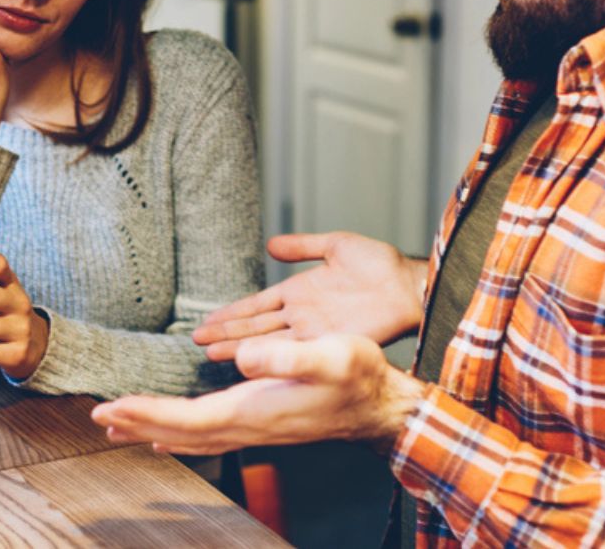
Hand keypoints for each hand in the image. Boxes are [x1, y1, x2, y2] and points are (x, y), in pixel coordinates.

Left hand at [91, 334, 425, 455]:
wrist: (383, 406)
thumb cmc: (360, 376)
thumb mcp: (330, 354)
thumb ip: (286, 356)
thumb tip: (243, 357)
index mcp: (255, 410)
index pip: (187, 419)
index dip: (146, 413)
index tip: (110, 407)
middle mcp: (249, 426)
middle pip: (181, 433)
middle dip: (138, 423)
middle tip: (97, 417)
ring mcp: (256, 430)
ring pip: (193, 438)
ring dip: (154, 430)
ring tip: (121, 426)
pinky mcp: (263, 425)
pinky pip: (210, 436)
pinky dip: (182, 435)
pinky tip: (171, 434)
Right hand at [192, 232, 426, 360]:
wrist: (407, 286)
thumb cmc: (379, 265)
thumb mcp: (336, 246)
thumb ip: (303, 246)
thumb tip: (272, 244)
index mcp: (299, 292)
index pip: (257, 305)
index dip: (232, 313)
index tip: (207, 320)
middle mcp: (301, 315)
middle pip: (255, 326)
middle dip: (225, 333)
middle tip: (196, 340)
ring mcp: (312, 331)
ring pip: (267, 340)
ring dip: (239, 346)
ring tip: (210, 352)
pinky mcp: (327, 342)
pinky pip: (291, 350)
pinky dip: (268, 356)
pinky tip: (248, 361)